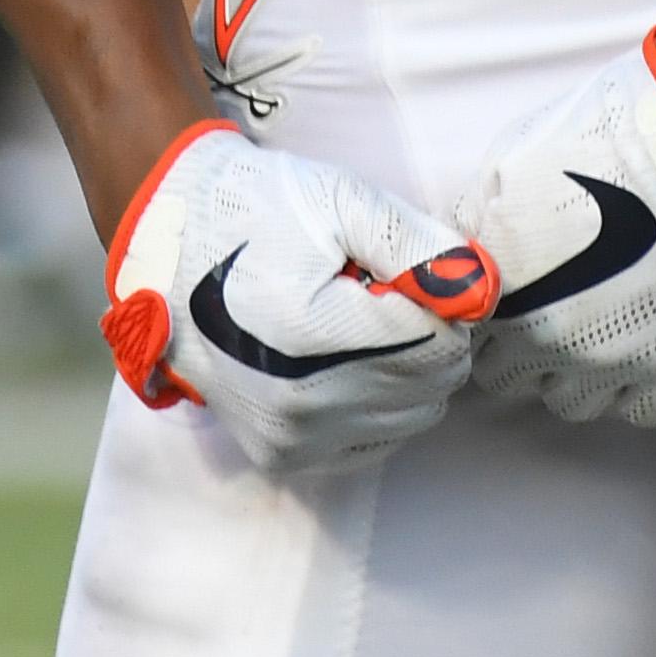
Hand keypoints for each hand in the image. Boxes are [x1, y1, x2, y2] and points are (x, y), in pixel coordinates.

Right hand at [102, 123, 496, 472]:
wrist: (173, 250)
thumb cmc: (260, 211)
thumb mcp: (341, 199)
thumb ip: (418, 245)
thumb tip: (482, 291)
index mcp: (310, 334)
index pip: (439, 340)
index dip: (437, 294)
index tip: (402, 266)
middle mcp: (299, 404)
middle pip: (432, 383)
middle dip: (427, 330)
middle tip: (377, 288)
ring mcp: (289, 439)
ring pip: (414, 415)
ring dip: (407, 366)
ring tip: (352, 318)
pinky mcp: (283, 457)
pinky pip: (377, 437)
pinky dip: (378, 397)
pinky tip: (338, 353)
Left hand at [459, 31, 655, 424]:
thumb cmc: (599, 143)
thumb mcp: (509, 162)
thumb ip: (473, 221)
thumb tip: (457, 256)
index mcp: (506, 294)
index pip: (473, 344)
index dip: (490, 319)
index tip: (510, 300)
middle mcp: (554, 342)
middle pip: (516, 382)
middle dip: (524, 351)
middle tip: (550, 309)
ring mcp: (617, 362)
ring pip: (574, 405)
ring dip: (575, 374)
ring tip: (595, 325)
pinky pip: (639, 412)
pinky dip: (633, 388)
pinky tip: (635, 347)